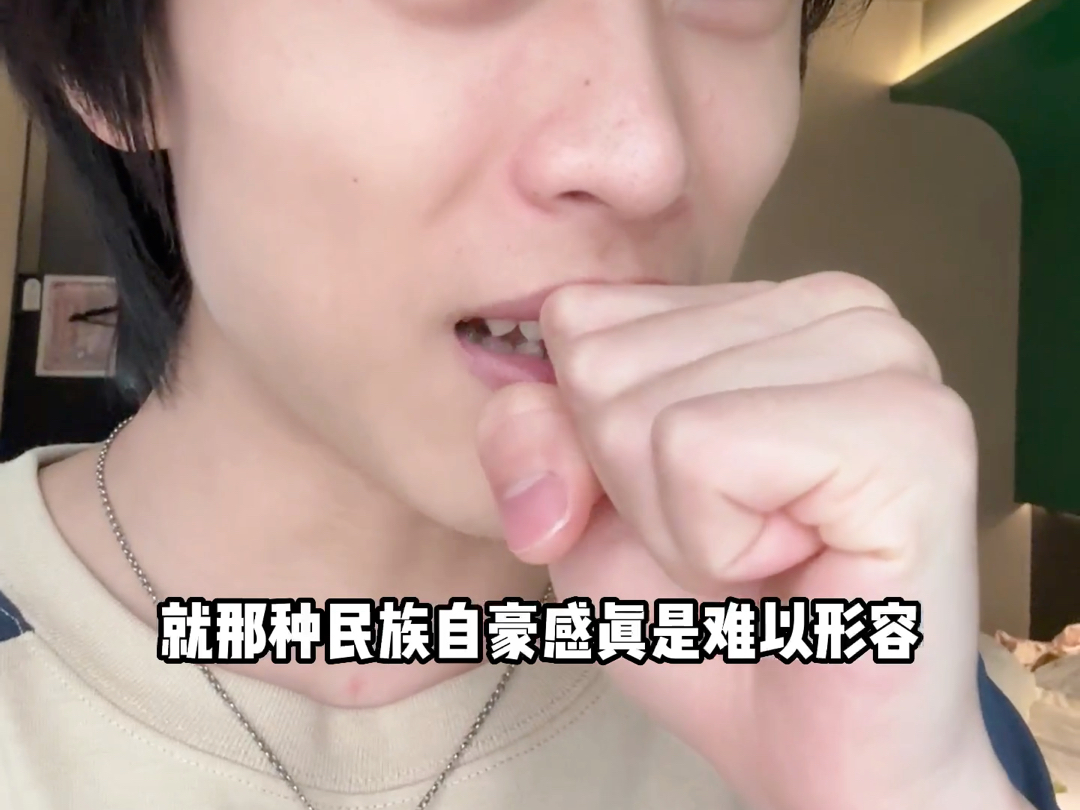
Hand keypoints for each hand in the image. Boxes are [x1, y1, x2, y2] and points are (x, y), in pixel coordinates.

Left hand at [476, 272, 1023, 809]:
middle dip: (635, 491)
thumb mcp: (583, 514)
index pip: (586, 316)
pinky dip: (714, 542)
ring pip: (648, 412)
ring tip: (769, 554)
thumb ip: (531, 433)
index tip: (679, 505)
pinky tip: (798, 563)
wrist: (809, 751)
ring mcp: (887, 357)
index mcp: (771, 307)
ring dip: (677, 525)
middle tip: (732, 543)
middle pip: (606, 361)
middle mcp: (840, 310)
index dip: (593, 444)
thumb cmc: (708, 623)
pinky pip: (704, 451)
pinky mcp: (911, 431)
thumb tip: (521, 388)